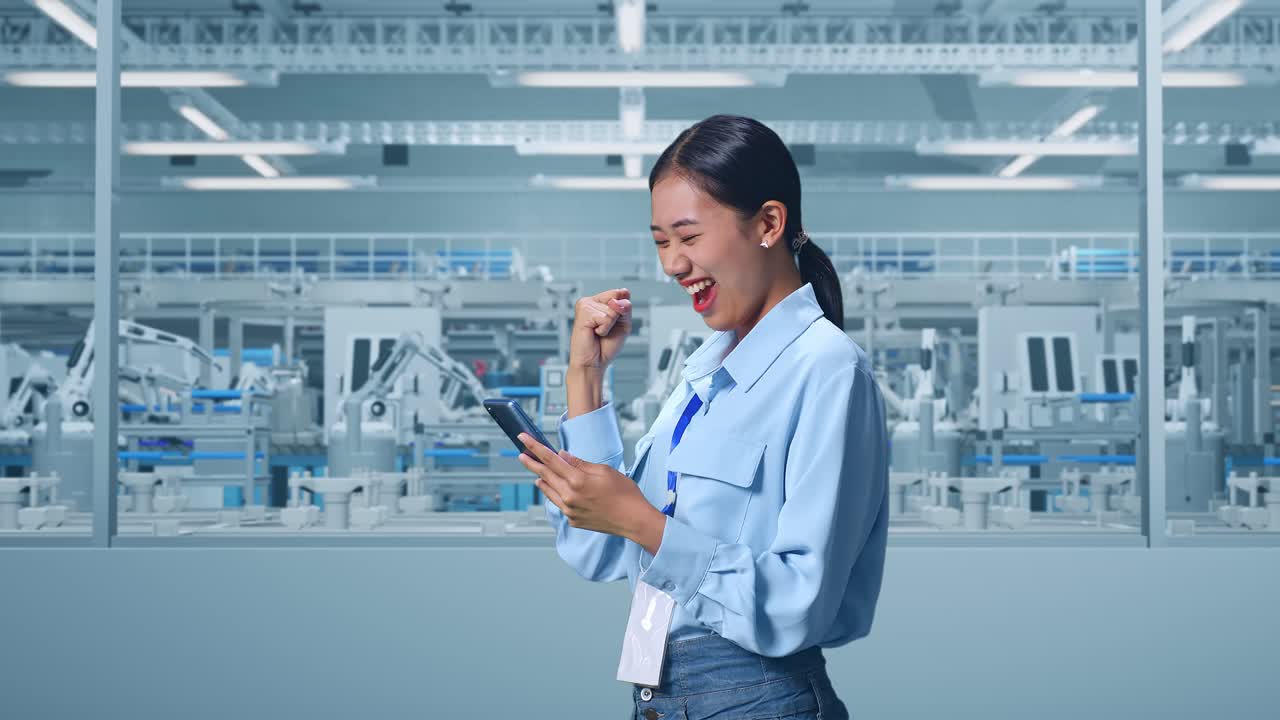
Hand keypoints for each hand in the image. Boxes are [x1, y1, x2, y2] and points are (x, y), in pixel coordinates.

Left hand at [517, 433, 664, 550]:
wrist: (633, 520)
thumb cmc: (624, 493)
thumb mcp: (604, 471)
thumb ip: (580, 464)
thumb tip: (562, 456)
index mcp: (577, 480)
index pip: (550, 459)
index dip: (535, 447)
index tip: (523, 438)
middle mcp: (569, 496)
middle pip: (544, 475)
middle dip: (531, 463)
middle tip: (522, 454)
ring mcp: (569, 510)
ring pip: (548, 491)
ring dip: (541, 480)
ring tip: (536, 473)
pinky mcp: (572, 520)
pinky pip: (559, 504)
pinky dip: (554, 494)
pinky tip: (553, 489)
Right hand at [569, 288, 631, 371]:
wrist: (593, 362)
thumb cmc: (606, 345)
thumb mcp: (624, 324)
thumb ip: (625, 308)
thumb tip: (615, 301)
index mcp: (600, 300)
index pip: (621, 293)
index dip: (623, 310)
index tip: (613, 322)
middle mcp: (592, 300)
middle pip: (618, 299)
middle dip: (617, 318)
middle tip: (604, 329)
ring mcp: (585, 304)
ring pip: (612, 309)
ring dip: (609, 325)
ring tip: (598, 332)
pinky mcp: (583, 312)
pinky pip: (606, 317)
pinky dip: (604, 329)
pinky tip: (593, 332)